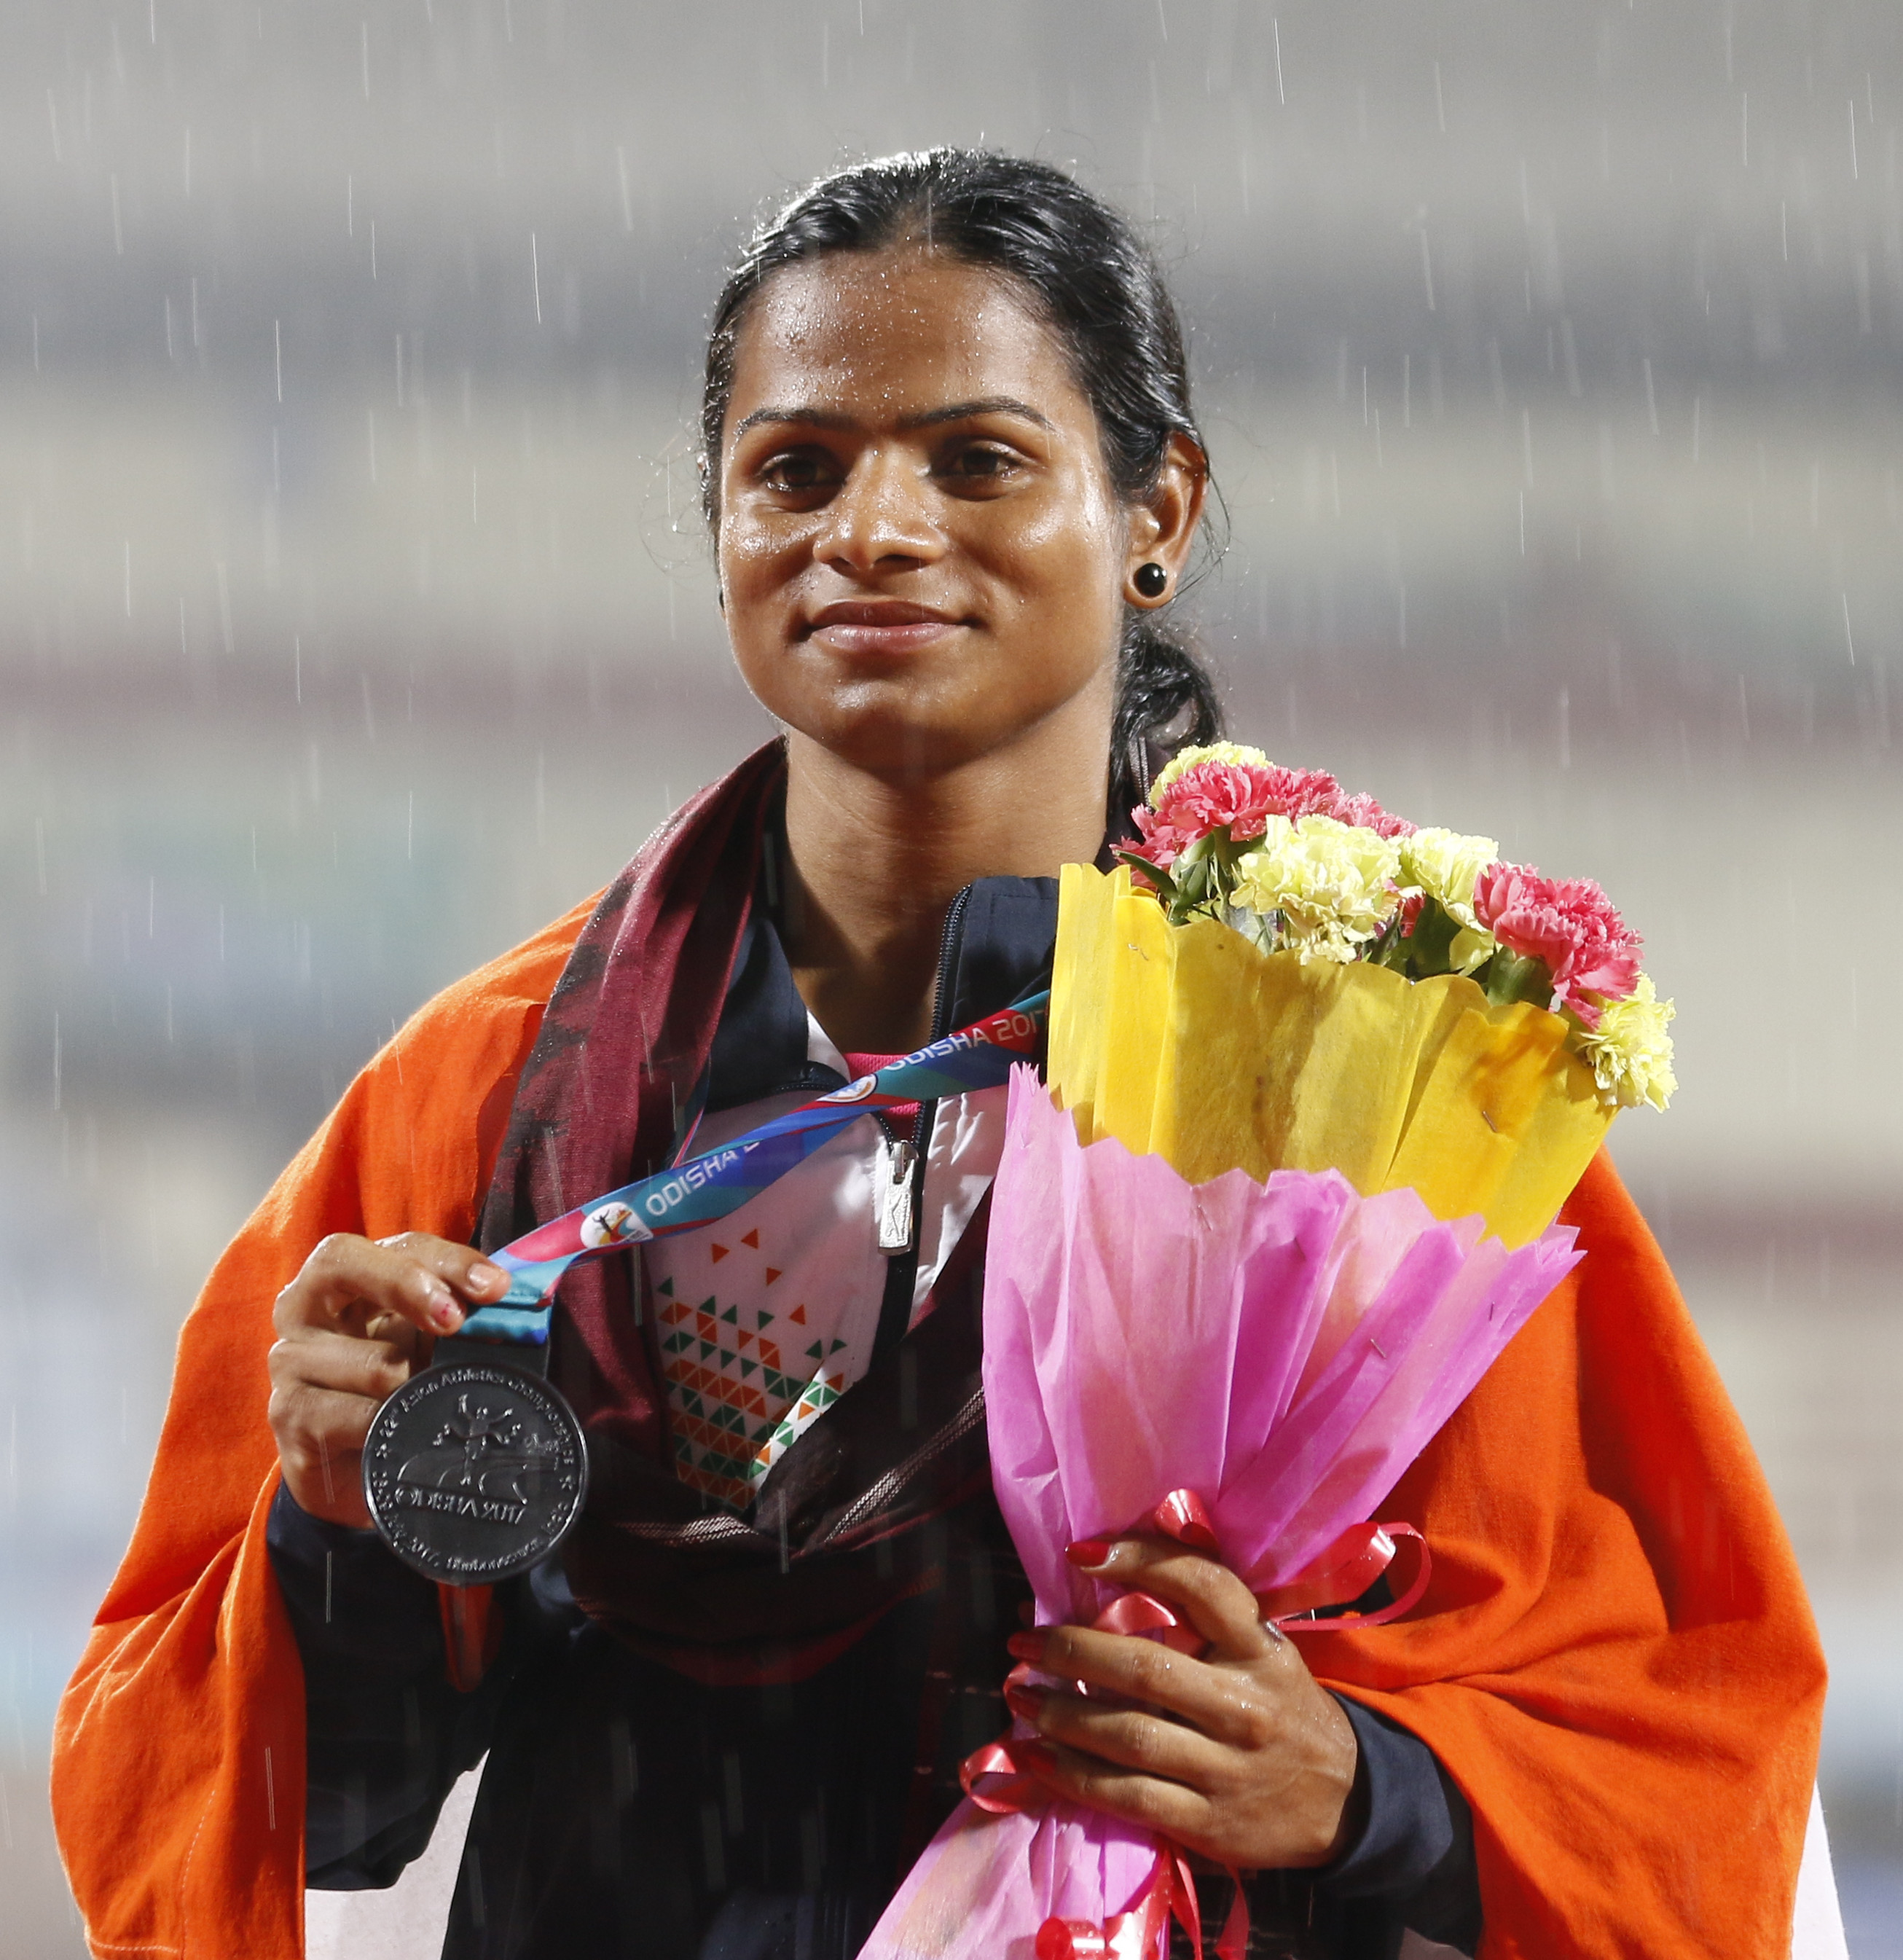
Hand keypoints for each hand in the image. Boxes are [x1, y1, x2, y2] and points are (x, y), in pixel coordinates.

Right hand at [267, 1233, 512, 1526]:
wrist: (355, 1468)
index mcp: (345, 1274)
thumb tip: (521, 1305)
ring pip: (369, 1359)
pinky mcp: (288, 1414)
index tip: (496, 1286)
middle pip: (342, 1261)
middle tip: (455, 1319)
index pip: (397, 1245)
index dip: (448, 1259)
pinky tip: (399, 1430)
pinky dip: (388, 1423)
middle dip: (407, 1283)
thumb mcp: (430, 1340)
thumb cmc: (396, 1384)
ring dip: (414, 1383)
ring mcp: (289, 1359)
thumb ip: (464, 1313)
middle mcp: (304, 1305)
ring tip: (430, 1399)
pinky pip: (353, 1415)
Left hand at [1003, 1535, 1362, 1871]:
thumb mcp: (1262, 1650)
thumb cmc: (1283, 1709)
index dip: (1139, 1559)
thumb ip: (1204, 1619)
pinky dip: (1071, 1776)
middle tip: (1022, 1641)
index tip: (1081, 1552)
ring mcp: (1226, 1768)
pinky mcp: (1208, 1823)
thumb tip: (1105, 1574)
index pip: (1201, 1585)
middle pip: (1145, 1668)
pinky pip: (1126, 1795)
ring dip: (1059, 1714)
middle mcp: (1244, 1705)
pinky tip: (1034, 1757)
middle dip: (1071, 1650)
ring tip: (1017, 1696)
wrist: (1347, 1803)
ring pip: (1127, 1736)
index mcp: (1261, 1648)